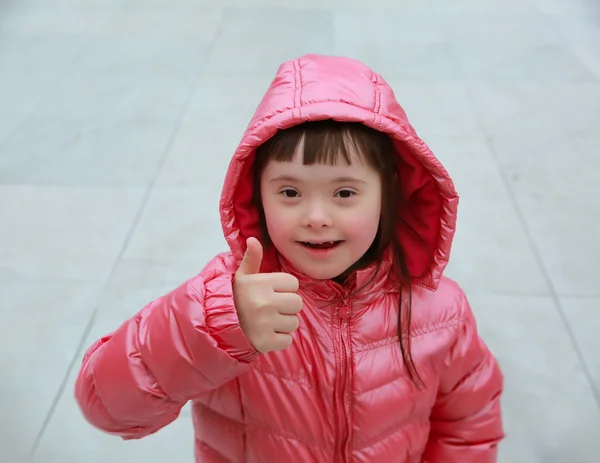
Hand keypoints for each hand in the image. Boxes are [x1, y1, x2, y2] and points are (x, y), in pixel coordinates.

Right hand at [233, 237, 302, 352]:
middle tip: (271, 308)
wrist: (217, 326)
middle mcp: (265, 302)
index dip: (284, 289)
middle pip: (297, 303)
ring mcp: (266, 323)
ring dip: (283, 323)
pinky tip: (266, 333)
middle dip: (287, 307)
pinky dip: (279, 339)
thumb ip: (252, 259)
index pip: (293, 283)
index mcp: (262, 283)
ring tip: (267, 321)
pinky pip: (287, 340)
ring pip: (294, 322)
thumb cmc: (235, 298)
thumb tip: (253, 240)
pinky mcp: (266, 341)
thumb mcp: (241, 277)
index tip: (271, 292)